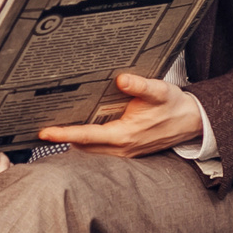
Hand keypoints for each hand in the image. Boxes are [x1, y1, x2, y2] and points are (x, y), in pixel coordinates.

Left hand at [37, 72, 205, 156]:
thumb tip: (121, 79)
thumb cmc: (174, 105)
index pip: (86, 136)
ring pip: (89, 150)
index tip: (44, 132)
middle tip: (40, 125)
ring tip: (53, 127)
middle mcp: (121, 148)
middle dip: (62, 139)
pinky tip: (78, 130)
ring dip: (72, 141)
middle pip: (82, 146)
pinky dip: (85, 141)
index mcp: (124, 135)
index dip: (64, 134)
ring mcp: (123, 152)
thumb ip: (140, 85)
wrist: (192, 121)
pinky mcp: (125, 151)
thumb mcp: (159, 90)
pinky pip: (99, 150)